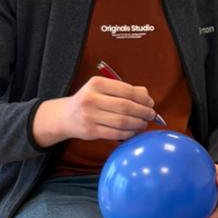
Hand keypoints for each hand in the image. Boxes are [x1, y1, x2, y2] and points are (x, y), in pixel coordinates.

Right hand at [31, 74, 155, 146]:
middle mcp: (91, 99)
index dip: (142, 98)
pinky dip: (128, 133)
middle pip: (126, 106)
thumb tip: (146, 96)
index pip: (126, 90)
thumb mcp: (103, 89)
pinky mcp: (90, 131)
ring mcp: (89, 116)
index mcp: (96, 84)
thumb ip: (125, 90)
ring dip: (138, 123)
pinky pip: (115, 133)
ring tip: (144, 123)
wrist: (66, 116)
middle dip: (143, 111)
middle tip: (151, 115)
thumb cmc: (91, 101)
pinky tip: (133, 131)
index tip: (150, 102)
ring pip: (122, 121)